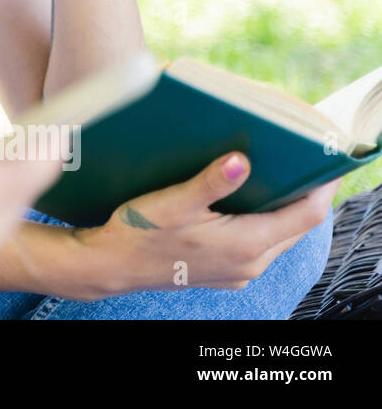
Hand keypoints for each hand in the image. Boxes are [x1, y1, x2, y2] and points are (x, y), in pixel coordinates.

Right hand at [68, 152, 336, 298]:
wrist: (109, 264)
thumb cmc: (138, 232)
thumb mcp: (172, 201)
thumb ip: (211, 182)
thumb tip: (241, 160)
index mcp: (246, 244)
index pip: (306, 215)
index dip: (321, 186)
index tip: (324, 160)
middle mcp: (250, 263)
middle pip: (297, 227)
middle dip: (303, 194)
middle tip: (298, 160)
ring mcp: (238, 272)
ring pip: (279, 237)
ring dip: (282, 209)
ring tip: (274, 178)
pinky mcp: (225, 273)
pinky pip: (260, 247)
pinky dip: (262, 224)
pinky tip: (242, 205)